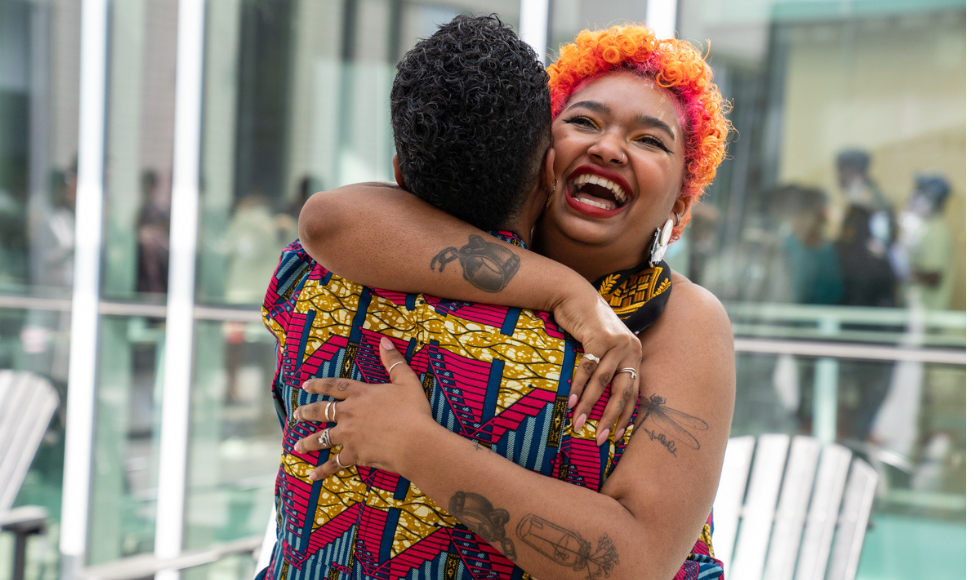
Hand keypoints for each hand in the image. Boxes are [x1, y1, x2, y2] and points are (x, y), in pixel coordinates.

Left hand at [291, 337, 434, 480]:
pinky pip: (334, 464)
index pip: (334, 386)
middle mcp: (349, 413)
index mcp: (361, 394)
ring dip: (308, 442)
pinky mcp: (353, 454)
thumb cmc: (413, 411)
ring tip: (297, 445)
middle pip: (321, 411)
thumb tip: (384, 341)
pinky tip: (312, 476)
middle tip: (296, 415)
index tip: (305, 385)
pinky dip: (323, 470)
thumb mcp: (407, 381)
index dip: (319, 385)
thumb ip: (394, 361)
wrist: (414, 441)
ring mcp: (348, 435)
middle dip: (306, 413)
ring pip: (321, 438)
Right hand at [551, 288, 641, 443]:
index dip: (626, 415)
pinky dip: (578, 387)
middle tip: (601, 439)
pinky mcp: (600, 337)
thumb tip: (601, 400)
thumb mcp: (603, 346)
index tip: (617, 437)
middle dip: (611, 418)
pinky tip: (571, 401)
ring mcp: (617, 342)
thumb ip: (607, 367)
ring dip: (589, 406)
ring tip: (578, 424)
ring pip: (603, 382)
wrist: (574, 295)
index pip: (634, 391)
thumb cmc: (586, 324)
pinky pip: (588, 369)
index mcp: (635, 354)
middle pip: (622, 391)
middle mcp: (631, 349)